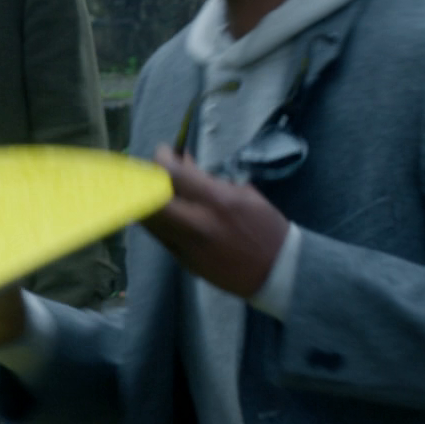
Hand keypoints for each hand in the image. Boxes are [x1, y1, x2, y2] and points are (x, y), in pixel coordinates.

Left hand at [141, 145, 290, 298]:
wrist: (278, 271)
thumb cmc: (265, 227)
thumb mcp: (243, 194)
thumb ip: (209, 180)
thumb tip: (184, 162)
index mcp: (216, 202)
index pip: (173, 174)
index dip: (161, 158)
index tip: (163, 152)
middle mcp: (197, 224)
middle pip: (149, 199)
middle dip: (145, 181)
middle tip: (153, 173)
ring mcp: (188, 246)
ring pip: (149, 221)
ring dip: (147, 201)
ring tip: (158, 191)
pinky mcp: (185, 263)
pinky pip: (161, 237)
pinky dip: (159, 222)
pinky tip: (170, 214)